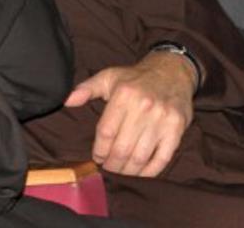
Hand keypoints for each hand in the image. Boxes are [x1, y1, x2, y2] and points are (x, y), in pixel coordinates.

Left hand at [64, 51, 196, 176]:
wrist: (173, 71)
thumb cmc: (136, 78)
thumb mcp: (109, 76)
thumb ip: (87, 88)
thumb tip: (67, 100)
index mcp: (124, 94)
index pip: (106, 132)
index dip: (99, 150)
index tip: (98, 157)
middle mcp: (143, 106)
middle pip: (122, 148)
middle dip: (112, 165)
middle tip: (109, 169)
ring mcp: (162, 119)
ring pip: (140, 157)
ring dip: (128, 171)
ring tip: (122, 172)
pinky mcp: (177, 129)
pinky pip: (162, 158)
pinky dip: (150, 171)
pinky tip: (141, 172)